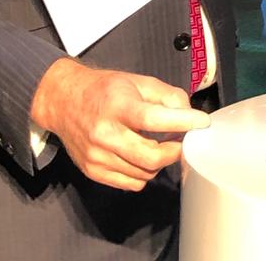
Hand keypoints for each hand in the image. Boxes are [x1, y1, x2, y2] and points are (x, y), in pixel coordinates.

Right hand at [30, 58, 209, 190]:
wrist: (64, 102)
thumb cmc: (105, 91)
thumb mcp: (139, 82)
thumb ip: (169, 96)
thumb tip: (189, 115)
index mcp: (117, 107)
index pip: (153, 119)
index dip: (182, 123)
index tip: (201, 122)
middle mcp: (104, 134)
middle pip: (151, 157)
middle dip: (175, 151)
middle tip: (181, 140)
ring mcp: (97, 156)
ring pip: (145, 173)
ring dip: (161, 162)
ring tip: (159, 144)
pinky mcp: (93, 171)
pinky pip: (131, 183)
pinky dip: (145, 173)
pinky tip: (142, 155)